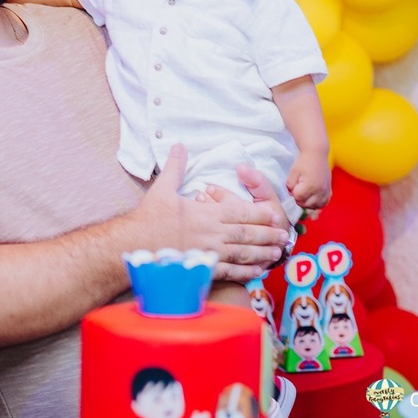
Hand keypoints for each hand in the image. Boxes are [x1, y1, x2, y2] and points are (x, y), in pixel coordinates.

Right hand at [129, 146, 285, 281]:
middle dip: (267, 234)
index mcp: (206, 214)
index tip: (274, 214)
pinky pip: (230, 272)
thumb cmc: (147, 218)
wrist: (133, 245)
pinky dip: (246, 272)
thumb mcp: (162, 189)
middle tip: (284, 235)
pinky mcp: (202, 269)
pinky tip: (256, 271)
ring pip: (243, 254)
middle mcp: (212, 234)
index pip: (239, 212)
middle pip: (247, 234)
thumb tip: (178, 145)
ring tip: (277, 253)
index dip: (259, 214)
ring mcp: (209, 253)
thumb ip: (175, 167)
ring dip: (262, 253)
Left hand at [287, 152, 331, 212]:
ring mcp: (325, 191)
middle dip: (300, 200)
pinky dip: (318, 203)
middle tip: (297, 191)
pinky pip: (325, 203)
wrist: (317, 153)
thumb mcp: (293, 172)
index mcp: (310, 186)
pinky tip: (313, 198)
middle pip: (307, 205)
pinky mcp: (329, 189)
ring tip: (304, 195)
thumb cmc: (304, 161)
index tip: (293, 187)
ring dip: (308, 204)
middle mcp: (319, 190)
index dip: (293, 194)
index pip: (298, 198)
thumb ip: (290, 185)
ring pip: (316, 206)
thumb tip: (291, 194)